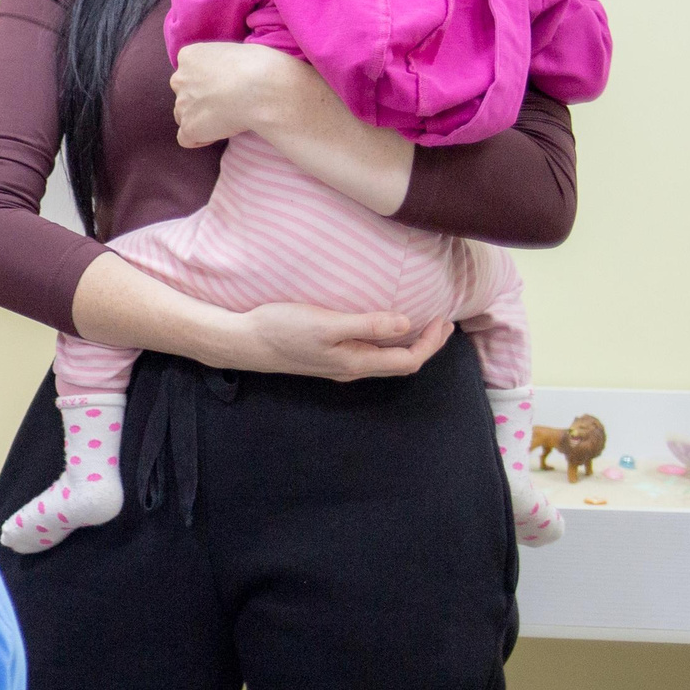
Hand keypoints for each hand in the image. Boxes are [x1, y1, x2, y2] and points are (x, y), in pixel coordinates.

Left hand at [170, 41, 319, 147]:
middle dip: (200, 101)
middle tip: (226, 104)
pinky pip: (186, 138)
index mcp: (190, 56)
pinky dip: (200, 139)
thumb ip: (222, 63)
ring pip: (184, 116)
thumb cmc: (260, 66)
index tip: (224, 87)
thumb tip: (227, 73)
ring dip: (200, 119)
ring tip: (227, 119)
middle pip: (184, 94)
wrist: (264, 89)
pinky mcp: (190, 127)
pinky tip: (219, 134)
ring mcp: (182, 104)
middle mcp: (180, 79)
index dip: (206, 82)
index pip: (189, 72)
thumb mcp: (236, 51)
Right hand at [225, 303, 453, 382]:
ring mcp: (339, 366)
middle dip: (426, 345)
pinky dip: (386, 342)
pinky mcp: (327, 358)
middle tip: (442, 323)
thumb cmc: (283, 329)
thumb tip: (406, 322)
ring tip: (420, 324)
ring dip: (407, 344)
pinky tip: (381, 328)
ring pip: (385, 361)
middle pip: (400, 364)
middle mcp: (352, 369)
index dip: (431, 343)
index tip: (442, 319)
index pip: (408, 360)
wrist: (246, 343)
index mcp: (356, 363)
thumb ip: (366, 324)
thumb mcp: (327, 324)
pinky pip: (369, 355)